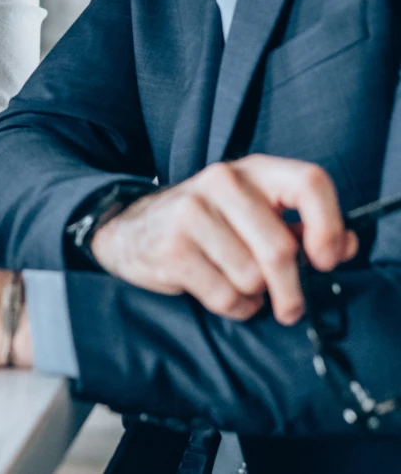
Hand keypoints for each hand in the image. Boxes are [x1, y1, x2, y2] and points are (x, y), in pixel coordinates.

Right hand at [90, 155, 358, 324]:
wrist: (130, 228)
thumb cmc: (205, 224)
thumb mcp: (251, 212)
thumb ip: (299, 226)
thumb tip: (347, 245)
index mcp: (251, 170)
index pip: (309, 182)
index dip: (328, 226)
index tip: (325, 259)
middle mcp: (222, 181)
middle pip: (280, 249)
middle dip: (290, 290)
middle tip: (289, 306)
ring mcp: (192, 211)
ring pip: (252, 278)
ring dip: (252, 296)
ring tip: (235, 284)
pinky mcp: (172, 246)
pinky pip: (225, 296)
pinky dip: (230, 307)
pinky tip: (215, 290)